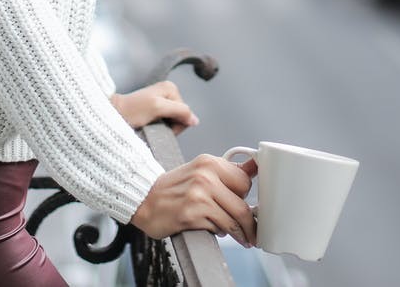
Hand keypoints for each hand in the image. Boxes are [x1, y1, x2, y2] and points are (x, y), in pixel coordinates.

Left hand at [110, 80, 197, 133]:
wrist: (113, 115)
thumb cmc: (133, 111)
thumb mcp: (158, 108)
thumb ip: (179, 111)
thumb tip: (195, 120)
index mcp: (171, 88)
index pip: (186, 112)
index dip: (176, 124)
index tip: (160, 125)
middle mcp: (168, 92)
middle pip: (181, 117)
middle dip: (171, 126)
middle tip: (154, 127)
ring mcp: (161, 101)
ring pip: (173, 121)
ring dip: (164, 128)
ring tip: (150, 127)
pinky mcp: (155, 110)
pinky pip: (165, 122)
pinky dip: (159, 128)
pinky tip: (149, 127)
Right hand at [129, 154, 256, 246]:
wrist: (144, 199)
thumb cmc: (174, 187)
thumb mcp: (201, 170)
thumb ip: (228, 171)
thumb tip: (256, 166)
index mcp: (209, 163)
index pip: (245, 181)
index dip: (247, 196)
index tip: (251, 206)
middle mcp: (204, 176)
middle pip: (242, 205)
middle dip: (249, 222)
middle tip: (252, 230)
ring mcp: (197, 196)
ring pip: (233, 220)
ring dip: (240, 233)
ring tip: (242, 237)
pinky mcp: (191, 215)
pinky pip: (218, 228)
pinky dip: (220, 232)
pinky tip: (215, 229)